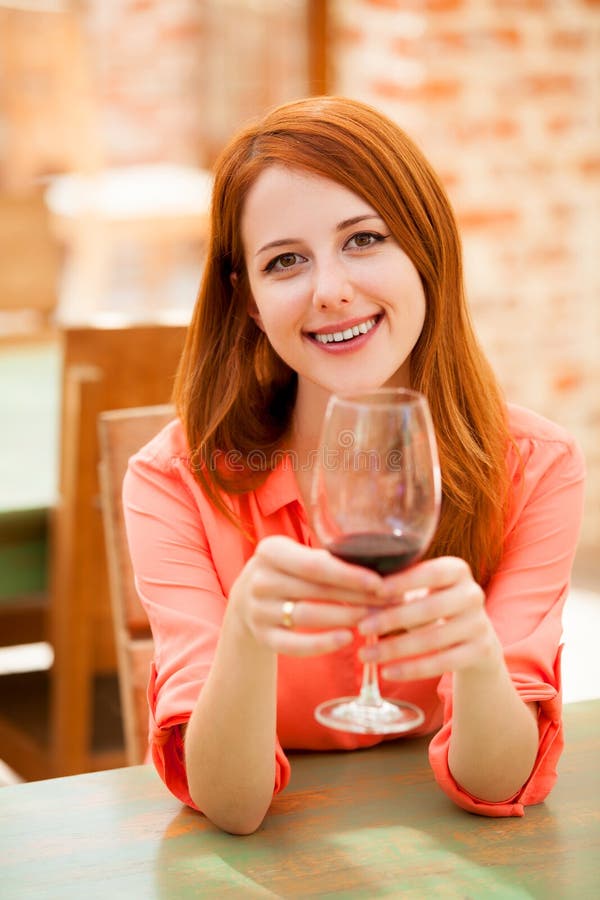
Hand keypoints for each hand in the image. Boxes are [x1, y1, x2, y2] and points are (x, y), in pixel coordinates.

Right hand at [229, 535, 384, 656]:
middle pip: (316, 589)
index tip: (380, 582)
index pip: (314, 564)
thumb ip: (326, 559)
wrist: (245, 604)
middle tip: (388, 601)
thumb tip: (381, 564)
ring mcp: (258, 609)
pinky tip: (347, 639)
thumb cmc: (287, 575)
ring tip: (373, 618)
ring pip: (308, 615)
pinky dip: (322, 644)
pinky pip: (294, 645)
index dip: (349, 574)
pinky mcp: (262, 636)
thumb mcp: (295, 558)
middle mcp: (260, 579)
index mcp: (271, 550)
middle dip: (356, 596)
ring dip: (345, 617)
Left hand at [357, 556, 502, 679]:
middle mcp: (473, 594)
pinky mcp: (480, 651)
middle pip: (430, 608)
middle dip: (392, 619)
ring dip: (395, 648)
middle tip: (361, 628)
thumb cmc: (433, 605)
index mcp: (457, 570)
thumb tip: (360, 590)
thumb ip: (398, 587)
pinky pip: (442, 663)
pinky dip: (412, 669)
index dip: (404, 581)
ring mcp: (479, 624)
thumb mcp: (422, 590)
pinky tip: (387, 672)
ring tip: (365, 655)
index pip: (431, 572)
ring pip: (433, 639)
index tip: (375, 590)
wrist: (474, 636)